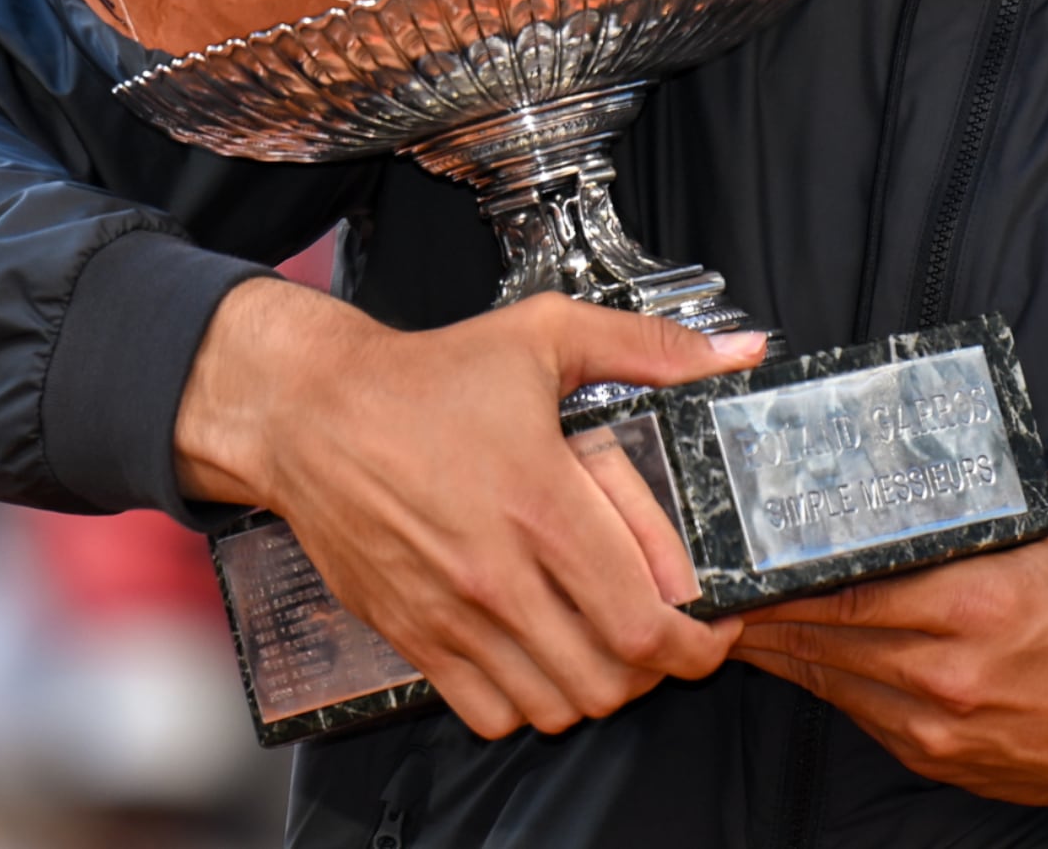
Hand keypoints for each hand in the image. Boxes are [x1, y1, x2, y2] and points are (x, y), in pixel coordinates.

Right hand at [172, 282, 763, 736]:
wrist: (310, 414)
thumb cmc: (428, 377)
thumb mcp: (549, 335)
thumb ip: (652, 348)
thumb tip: (736, 351)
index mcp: (545, 505)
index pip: (642, 620)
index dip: (699, 642)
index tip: (718, 625)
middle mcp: (499, 574)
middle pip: (608, 678)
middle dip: (660, 668)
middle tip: (673, 636)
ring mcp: (451, 614)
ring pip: (552, 705)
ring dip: (598, 688)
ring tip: (613, 647)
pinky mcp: (411, 634)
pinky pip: (487, 712)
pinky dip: (530, 703)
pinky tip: (547, 658)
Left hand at [732, 476, 1047, 805]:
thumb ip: (989, 484)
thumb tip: (930, 433)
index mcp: (977, 600)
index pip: (847, 586)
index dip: (783, 574)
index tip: (745, 553)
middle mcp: (947, 666)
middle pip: (821, 631)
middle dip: (761, 607)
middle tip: (716, 580)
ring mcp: (933, 719)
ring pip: (824, 675)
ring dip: (774, 645)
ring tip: (736, 613)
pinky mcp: (928, 753)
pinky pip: (851, 710)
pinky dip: (816, 678)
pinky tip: (793, 654)